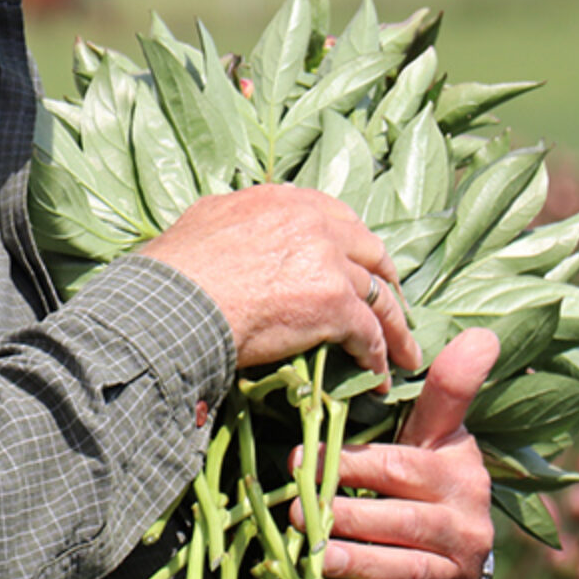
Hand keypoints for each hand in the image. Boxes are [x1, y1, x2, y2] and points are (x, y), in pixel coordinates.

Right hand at [136, 185, 421, 378]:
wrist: (176, 302)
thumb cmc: (174, 269)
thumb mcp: (205, 220)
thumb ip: (235, 218)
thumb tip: (233, 227)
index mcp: (283, 201)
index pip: (336, 216)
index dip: (352, 243)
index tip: (359, 262)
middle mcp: (314, 224)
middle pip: (371, 251)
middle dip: (386, 279)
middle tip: (392, 304)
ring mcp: (328, 264)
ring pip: (379, 296)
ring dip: (395, 326)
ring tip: (404, 352)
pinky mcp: (334, 305)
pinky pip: (370, 334)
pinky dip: (378, 357)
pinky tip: (378, 376)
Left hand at [312, 328, 497, 578]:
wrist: (459, 551)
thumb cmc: (429, 477)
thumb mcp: (437, 432)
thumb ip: (449, 388)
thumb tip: (484, 333)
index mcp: (458, 475)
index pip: (399, 467)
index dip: (348, 463)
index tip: (299, 460)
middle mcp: (466, 526)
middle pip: (397, 522)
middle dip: (342, 517)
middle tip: (292, 514)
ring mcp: (458, 575)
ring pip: (400, 570)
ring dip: (353, 567)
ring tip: (311, 561)